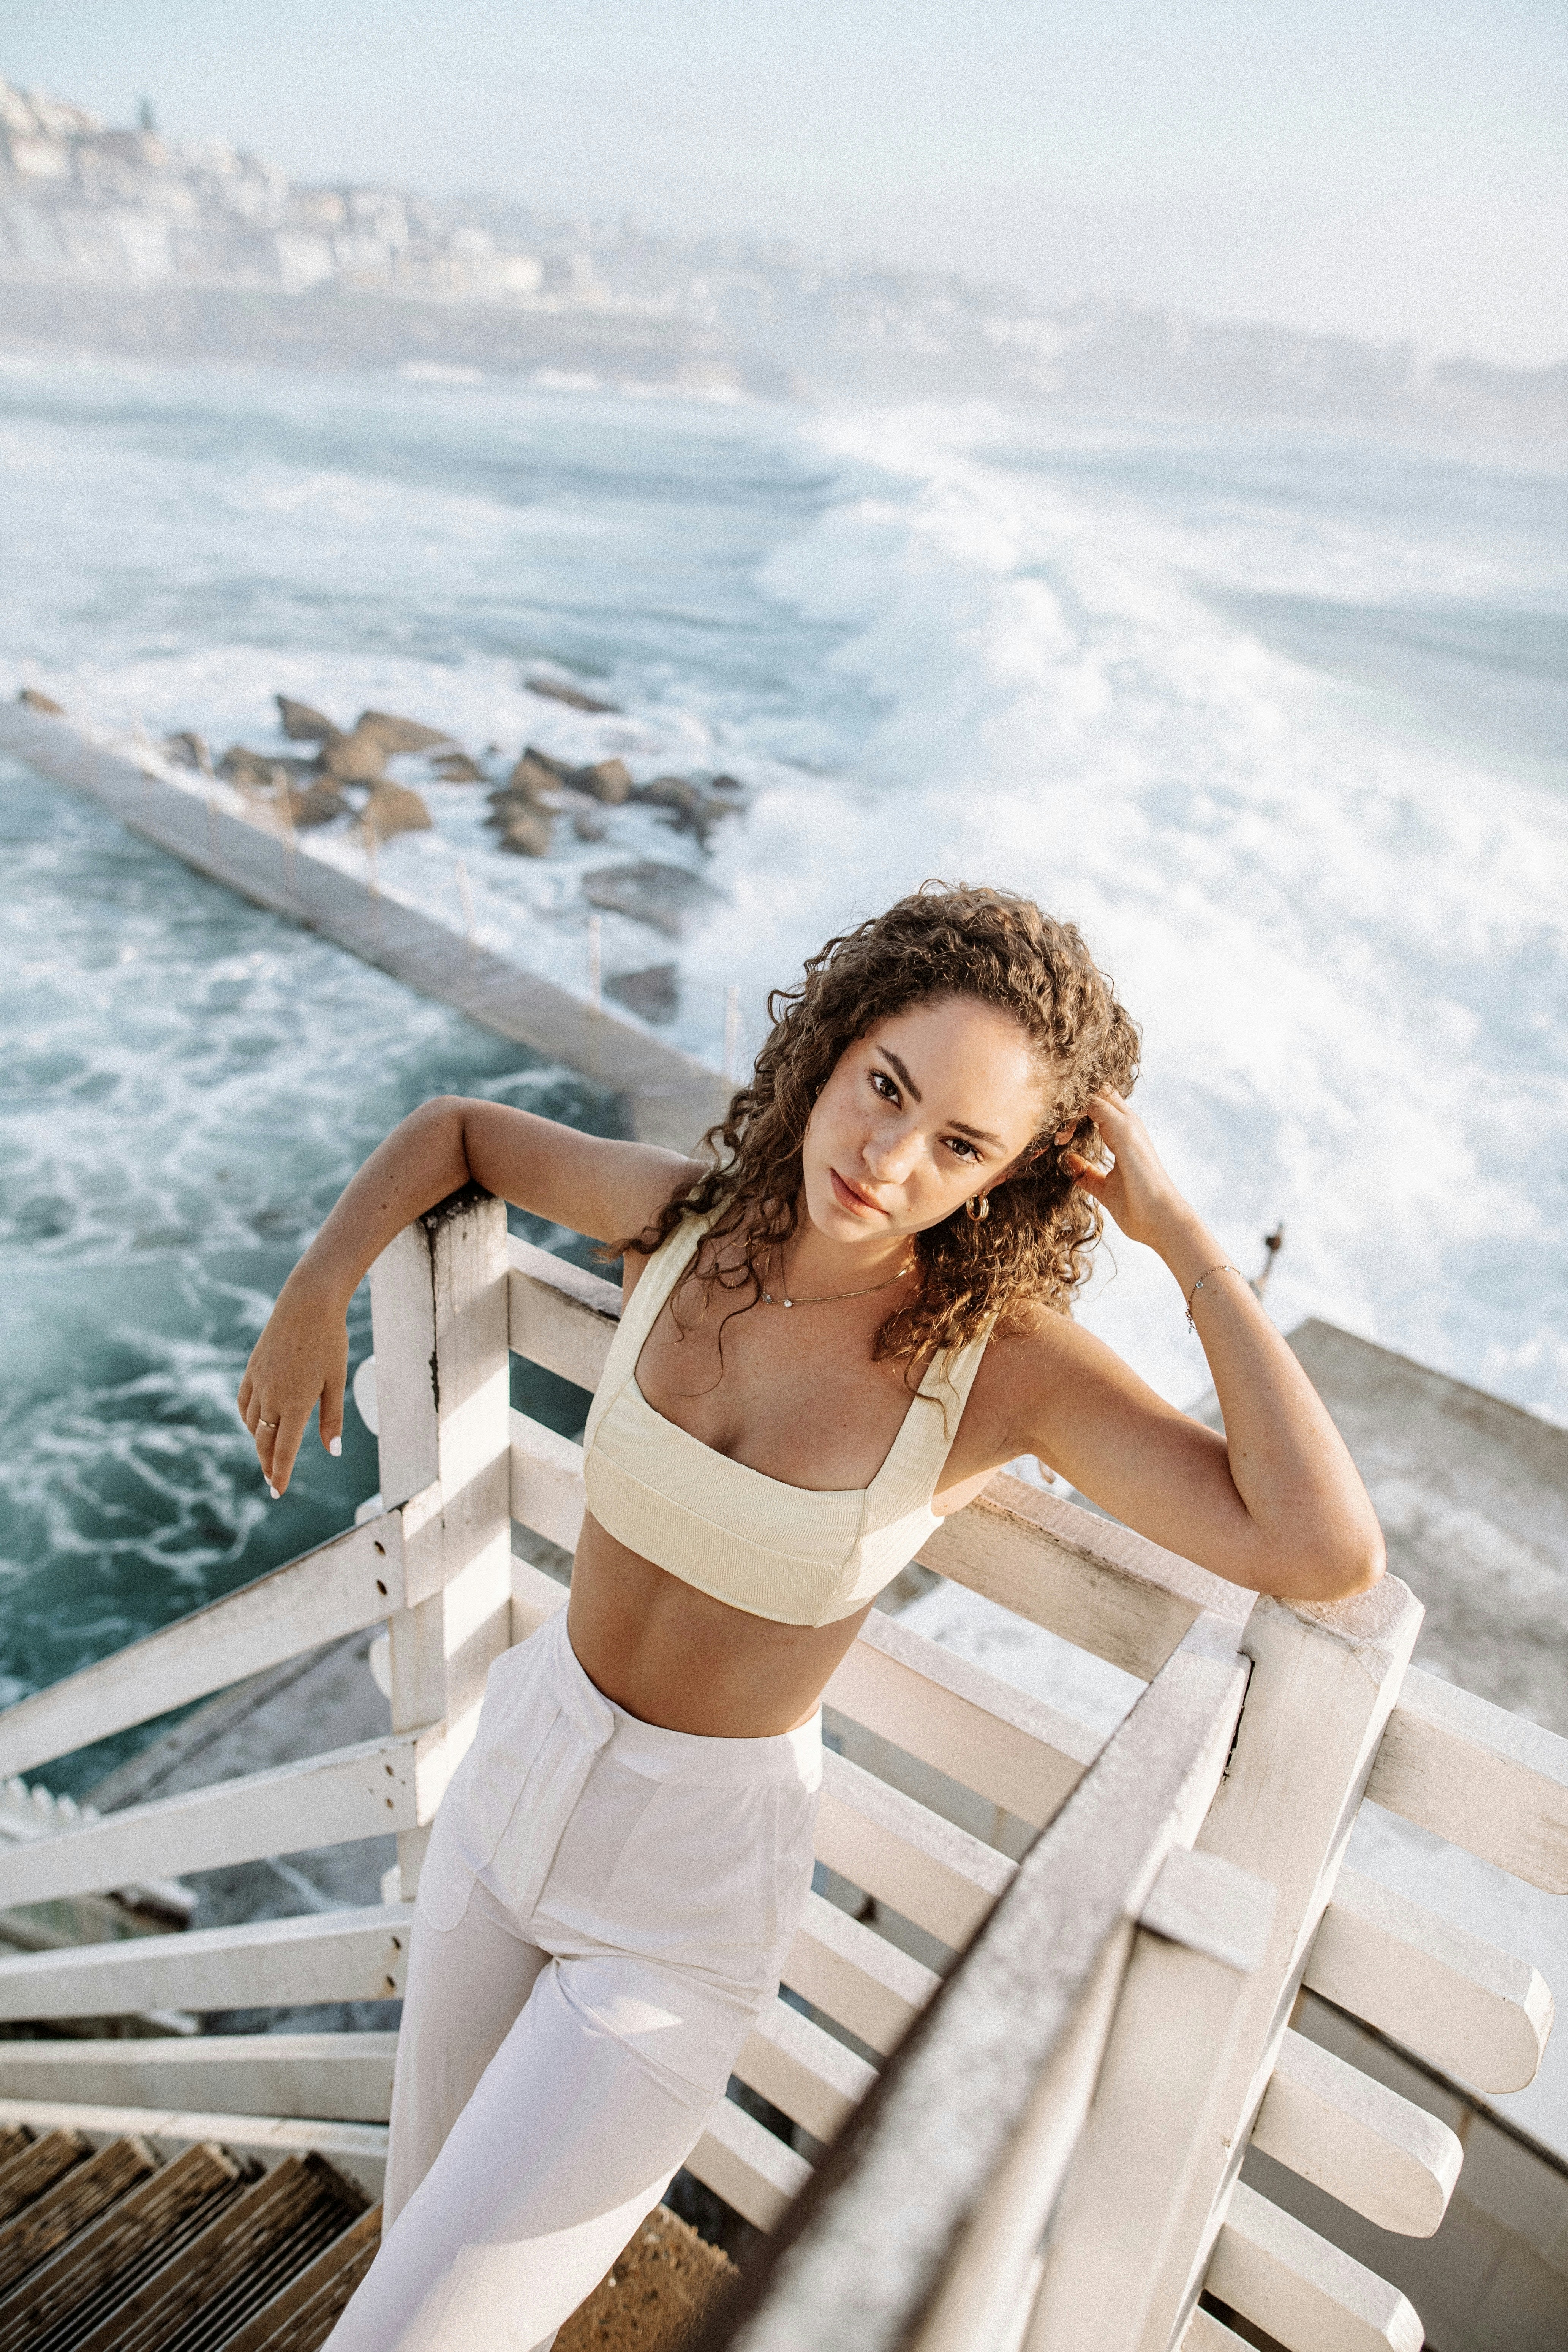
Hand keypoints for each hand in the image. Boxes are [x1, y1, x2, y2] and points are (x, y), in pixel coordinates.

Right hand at [236, 1272, 348, 1497]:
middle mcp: (272, 1397)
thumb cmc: (329, 1341)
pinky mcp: (252, 1368)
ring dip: (258, 1442)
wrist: (307, 1303)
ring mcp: (258, 1382)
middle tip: (271, 1481)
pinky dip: (248, 1418)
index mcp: (295, 1404)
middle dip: (267, 1464)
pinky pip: (244, 1402)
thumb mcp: (336, 1382)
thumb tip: (332, 1451)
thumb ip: (331, 1419)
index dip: (280, 1474)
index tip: (278, 1492)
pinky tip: (255, 1422)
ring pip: (251, 1423)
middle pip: (264, 1442)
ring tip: (267, 1453)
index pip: (283, 1450)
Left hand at [1063, 1089, 1192, 1253]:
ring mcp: (1128, 1124)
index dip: (1073, 1109)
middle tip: (1051, 1127)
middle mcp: (1128, 1123)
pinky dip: (1073, 1112)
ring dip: (1069, 1105)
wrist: (1160, 1221)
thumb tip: (1068, 1161)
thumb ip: (1087, 1172)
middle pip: (1097, 1090)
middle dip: (1070, 1100)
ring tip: (1056, 1135)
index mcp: (1124, 1133)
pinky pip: (1094, 1103)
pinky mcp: (1125, 1131)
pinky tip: (1061, 1135)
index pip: (1097, 1102)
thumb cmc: (1137, 1207)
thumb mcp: (1103, 1187)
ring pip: (1094, 1091)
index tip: (1056, 1134)